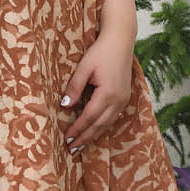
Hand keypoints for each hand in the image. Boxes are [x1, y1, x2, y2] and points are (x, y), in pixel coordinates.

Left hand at [61, 21, 135, 153]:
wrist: (121, 41)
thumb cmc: (100, 52)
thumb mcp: (83, 68)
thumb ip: (74, 88)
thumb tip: (65, 106)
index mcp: (107, 94)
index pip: (89, 117)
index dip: (77, 129)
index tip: (66, 139)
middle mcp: (118, 100)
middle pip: (99, 125)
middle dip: (85, 138)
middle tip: (72, 149)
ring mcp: (123, 99)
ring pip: (107, 124)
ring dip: (94, 135)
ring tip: (81, 144)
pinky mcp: (125, 97)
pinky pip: (112, 117)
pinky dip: (102, 126)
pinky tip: (94, 130)